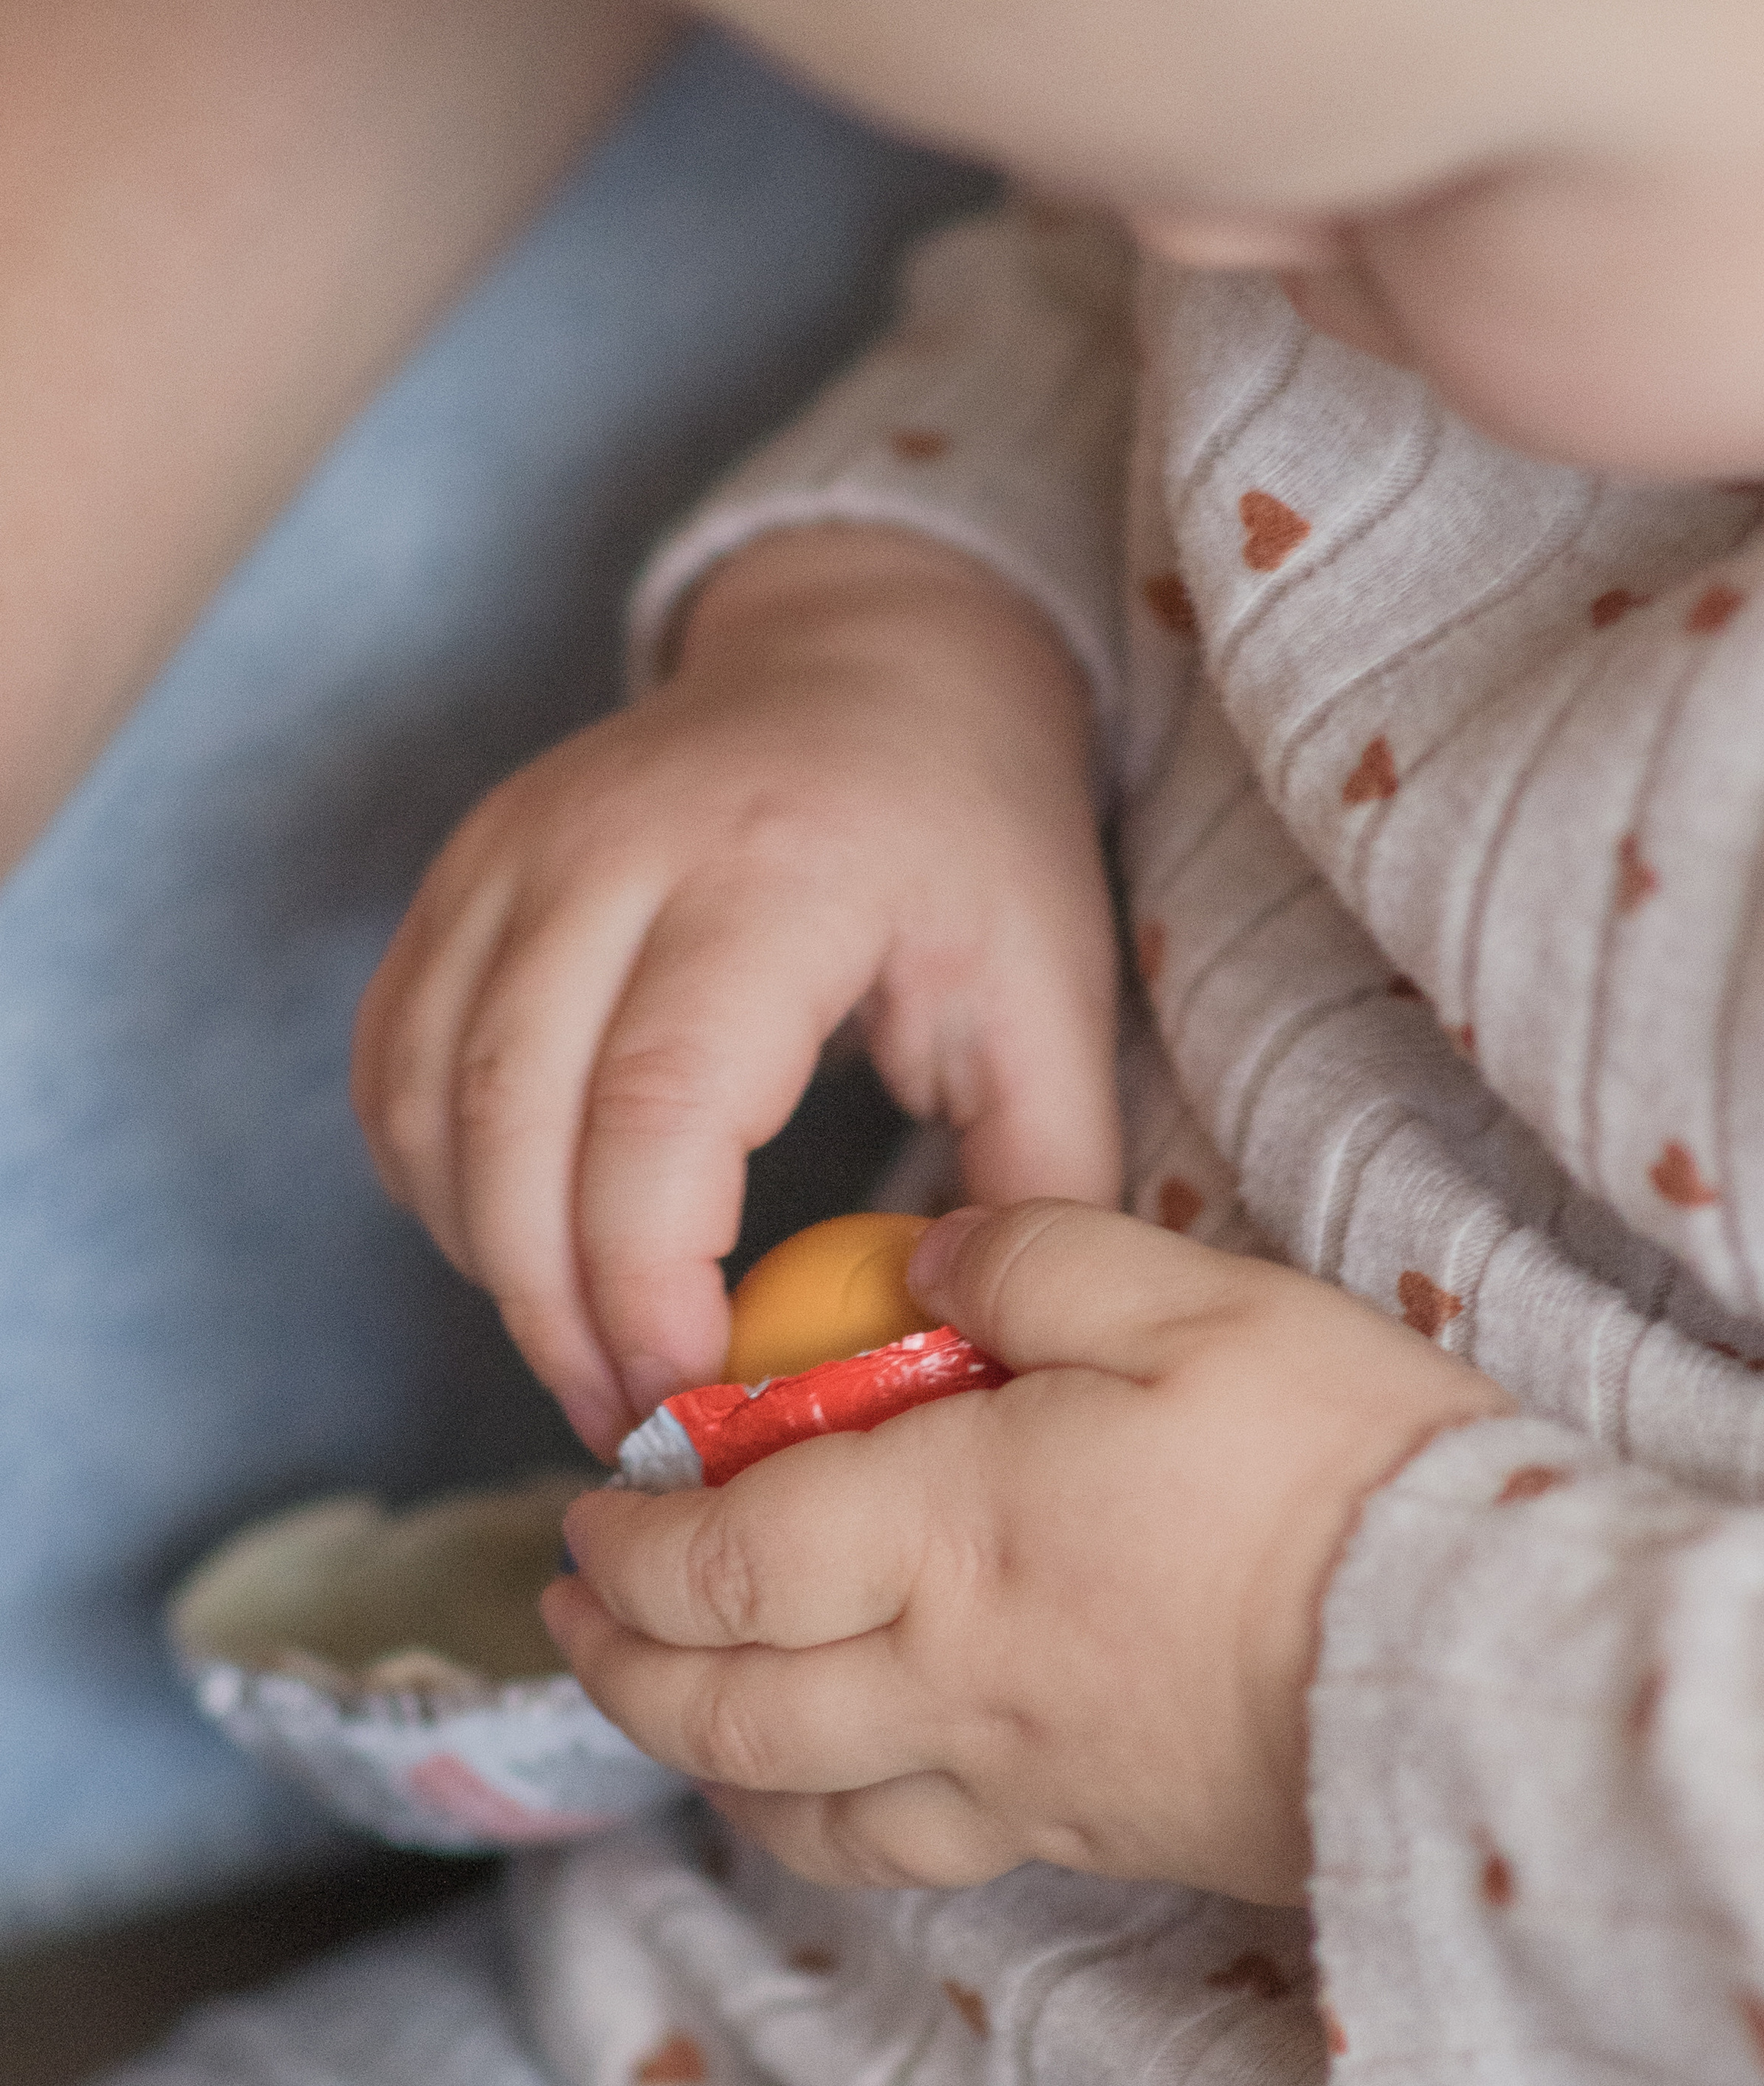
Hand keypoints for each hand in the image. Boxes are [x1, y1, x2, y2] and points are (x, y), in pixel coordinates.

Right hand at [351, 528, 1120, 1451]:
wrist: (872, 664)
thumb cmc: (971, 846)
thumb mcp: (1050, 999)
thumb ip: (1037, 1184)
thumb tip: (987, 1364)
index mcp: (777, 872)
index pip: (656, 1105)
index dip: (646, 1278)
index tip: (692, 1391)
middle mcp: (612, 846)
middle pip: (512, 1119)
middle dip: (554, 1309)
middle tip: (631, 1422)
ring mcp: (510, 851)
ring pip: (427, 1101)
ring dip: (486, 1260)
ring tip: (583, 1353)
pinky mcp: (459, 874)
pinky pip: (392, 1064)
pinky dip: (435, 1184)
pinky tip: (523, 1248)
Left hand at [542, 1202, 1507, 1903]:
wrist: (1474, 1663)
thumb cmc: (1338, 1467)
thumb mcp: (1192, 1299)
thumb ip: (1035, 1257)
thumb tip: (930, 1252)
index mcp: (945, 1534)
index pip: (717, 1561)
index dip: (626, 1540)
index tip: (592, 1501)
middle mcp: (945, 1677)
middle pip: (717, 1706)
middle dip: (616, 1659)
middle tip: (571, 1609)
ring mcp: (1011, 1778)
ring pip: (790, 1804)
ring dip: (695, 1755)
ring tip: (668, 1701)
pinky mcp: (1087, 1835)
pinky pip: (901, 1856)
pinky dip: (815, 1826)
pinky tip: (822, 1790)